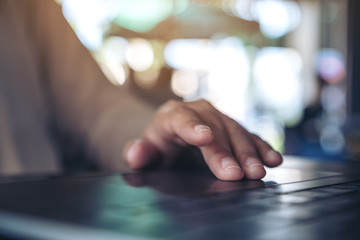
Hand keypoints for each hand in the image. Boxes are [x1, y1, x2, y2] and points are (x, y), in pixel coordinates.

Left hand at [123, 99, 281, 180]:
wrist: (172, 138)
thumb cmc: (159, 147)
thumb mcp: (145, 152)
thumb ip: (138, 153)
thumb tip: (135, 153)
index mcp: (173, 115)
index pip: (182, 119)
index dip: (194, 128)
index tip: (205, 138)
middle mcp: (198, 111)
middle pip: (214, 128)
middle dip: (226, 151)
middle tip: (236, 173)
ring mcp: (218, 118)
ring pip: (235, 131)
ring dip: (248, 152)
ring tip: (258, 171)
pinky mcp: (233, 128)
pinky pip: (249, 136)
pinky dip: (261, 148)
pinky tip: (273, 159)